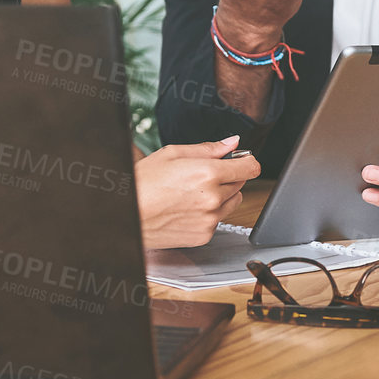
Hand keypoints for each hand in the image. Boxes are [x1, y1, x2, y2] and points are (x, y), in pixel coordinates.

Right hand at [136, 136, 260, 248]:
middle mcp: (213, 198)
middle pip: (241, 183)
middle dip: (227, 176)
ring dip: (221, 196)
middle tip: (201, 175)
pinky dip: (209, 213)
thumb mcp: (172, 154)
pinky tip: (187, 208)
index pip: (250, 167)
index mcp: (207, 173)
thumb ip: (208, 148)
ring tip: (192, 193)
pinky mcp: (204, 235)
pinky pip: (218, 220)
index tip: (242, 160)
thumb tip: (232, 143)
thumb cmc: (143, 183)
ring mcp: (210, 219)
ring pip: (232, 203)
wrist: (128, 215)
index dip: (247, 161)